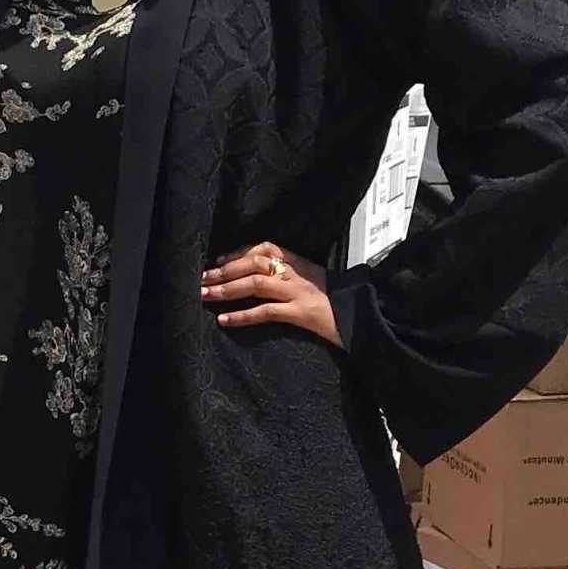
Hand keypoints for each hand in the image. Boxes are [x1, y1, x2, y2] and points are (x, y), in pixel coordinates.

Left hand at [201, 241, 341, 346]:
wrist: (366, 317)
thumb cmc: (340, 302)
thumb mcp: (316, 280)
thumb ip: (293, 276)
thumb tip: (260, 278)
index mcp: (300, 263)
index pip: (266, 248)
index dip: (239, 253)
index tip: (219, 260)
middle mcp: (297, 273)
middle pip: (254, 263)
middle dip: (225, 270)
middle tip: (201, 278)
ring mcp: (299, 292)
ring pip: (256, 283)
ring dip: (226, 289)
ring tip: (204, 295)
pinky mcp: (301, 313)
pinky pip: (266, 311)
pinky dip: (242, 315)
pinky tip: (224, 320)